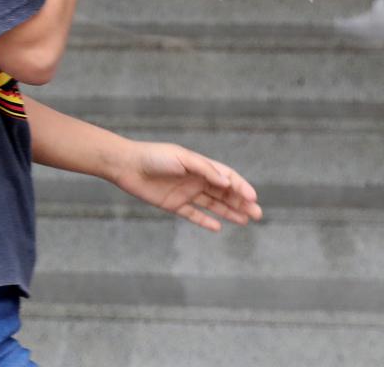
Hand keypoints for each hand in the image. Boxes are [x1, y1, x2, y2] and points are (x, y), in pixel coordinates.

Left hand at [108, 139, 261, 231]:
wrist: (126, 165)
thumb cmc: (154, 156)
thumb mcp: (182, 158)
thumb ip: (205, 169)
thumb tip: (228, 181)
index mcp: (199, 166)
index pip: (227, 177)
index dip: (241, 187)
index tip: (253, 198)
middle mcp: (195, 179)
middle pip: (224, 193)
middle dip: (241, 202)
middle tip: (257, 214)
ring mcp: (185, 192)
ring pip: (212, 204)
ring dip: (229, 212)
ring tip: (245, 221)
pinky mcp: (173, 204)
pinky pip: (193, 214)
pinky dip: (205, 221)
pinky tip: (218, 227)